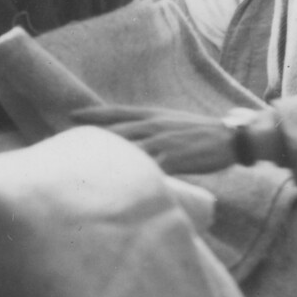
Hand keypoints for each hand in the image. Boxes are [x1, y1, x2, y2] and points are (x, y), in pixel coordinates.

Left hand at [72, 105, 235, 175]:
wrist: (230, 138)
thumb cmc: (201, 133)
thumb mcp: (173, 121)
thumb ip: (152, 127)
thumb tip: (133, 135)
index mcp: (154, 115)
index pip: (117, 111)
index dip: (94, 113)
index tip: (71, 115)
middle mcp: (154, 126)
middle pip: (115, 131)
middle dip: (91, 138)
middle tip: (66, 145)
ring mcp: (163, 142)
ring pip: (128, 150)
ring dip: (107, 159)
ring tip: (84, 169)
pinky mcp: (174, 160)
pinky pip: (148, 169)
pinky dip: (134, 176)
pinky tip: (119, 185)